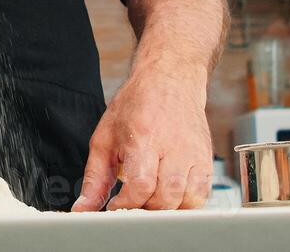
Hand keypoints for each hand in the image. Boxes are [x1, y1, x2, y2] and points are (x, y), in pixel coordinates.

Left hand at [71, 64, 212, 211]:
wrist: (170, 79)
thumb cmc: (136, 106)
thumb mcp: (105, 138)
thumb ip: (95, 178)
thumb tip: (82, 209)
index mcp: (144, 137)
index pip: (141, 185)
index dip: (127, 204)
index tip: (115, 207)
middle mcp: (173, 146)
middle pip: (166, 197)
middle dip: (145, 210)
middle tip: (132, 206)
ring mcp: (194, 153)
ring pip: (188, 200)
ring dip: (167, 211)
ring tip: (150, 202)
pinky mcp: (207, 159)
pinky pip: (202, 195)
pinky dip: (186, 205)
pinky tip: (169, 197)